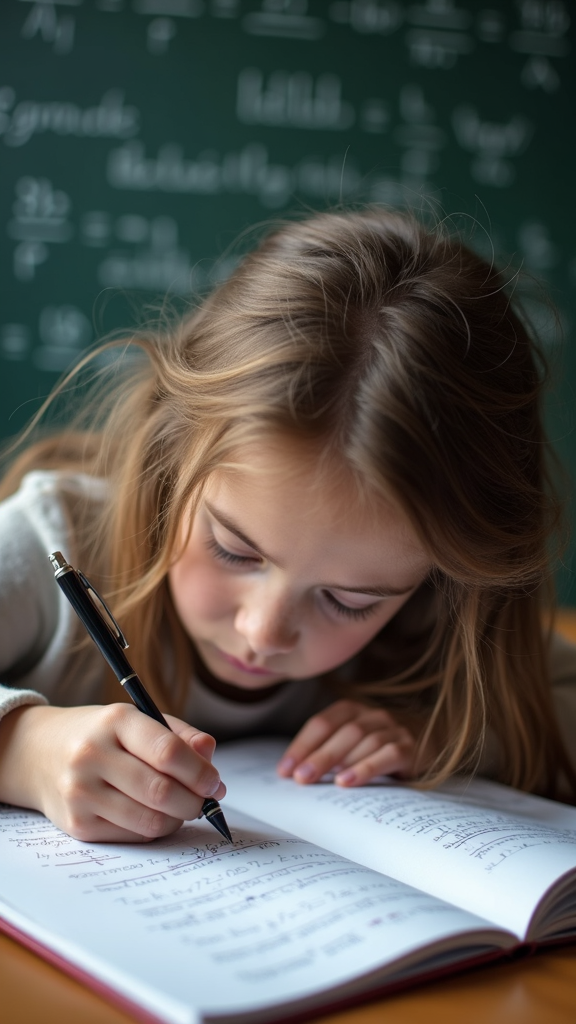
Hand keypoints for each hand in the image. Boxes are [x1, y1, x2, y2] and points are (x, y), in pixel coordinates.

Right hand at [0, 703, 224, 842]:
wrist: (38, 753)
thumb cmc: (101, 735)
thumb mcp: (138, 720)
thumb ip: (179, 736)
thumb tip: (210, 758)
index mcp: (115, 721)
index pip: (167, 752)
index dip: (199, 772)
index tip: (214, 783)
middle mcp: (92, 755)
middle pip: (161, 791)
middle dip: (194, 801)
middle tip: (205, 800)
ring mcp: (81, 792)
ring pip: (150, 820)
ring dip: (177, 819)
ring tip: (181, 807)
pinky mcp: (77, 825)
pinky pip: (134, 836)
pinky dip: (154, 829)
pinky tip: (153, 814)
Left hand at [277, 700, 416, 786]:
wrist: (434, 741)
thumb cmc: (382, 747)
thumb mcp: (355, 743)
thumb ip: (330, 750)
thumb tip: (295, 773)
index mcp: (353, 710)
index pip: (322, 723)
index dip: (301, 745)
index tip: (285, 771)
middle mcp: (374, 715)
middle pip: (342, 732)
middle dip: (317, 755)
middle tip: (299, 778)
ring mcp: (395, 729)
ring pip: (365, 740)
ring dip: (339, 761)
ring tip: (319, 782)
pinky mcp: (412, 748)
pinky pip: (388, 755)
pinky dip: (366, 768)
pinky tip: (348, 781)